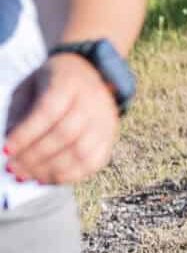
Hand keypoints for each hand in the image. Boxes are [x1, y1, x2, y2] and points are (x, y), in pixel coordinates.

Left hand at [4, 53, 119, 186]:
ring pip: (82, 152)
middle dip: (34, 156)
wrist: (90, 74)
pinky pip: (94, 163)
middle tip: (12, 168)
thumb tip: (11, 145)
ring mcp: (105, 120)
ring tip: (26, 175)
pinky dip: (69, 176)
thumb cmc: (51, 84)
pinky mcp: (110, 137)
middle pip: (66, 133)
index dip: (26, 134)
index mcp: (69, 80)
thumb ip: (18, 114)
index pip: (50, 110)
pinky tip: (46, 178)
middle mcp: (93, 99)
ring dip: (50, 169)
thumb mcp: (28, 88)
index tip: (6, 151)